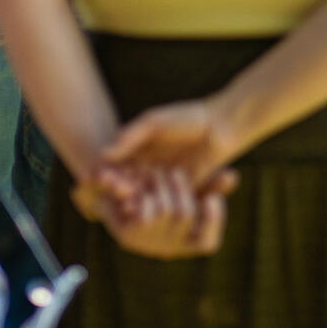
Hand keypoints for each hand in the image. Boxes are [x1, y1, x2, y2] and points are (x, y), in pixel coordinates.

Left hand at [83, 162, 227, 257]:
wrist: (110, 195)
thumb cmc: (155, 190)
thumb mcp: (182, 186)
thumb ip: (209, 183)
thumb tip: (233, 177)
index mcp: (185, 241)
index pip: (207, 243)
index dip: (213, 221)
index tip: (212, 197)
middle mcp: (168, 248)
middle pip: (185, 215)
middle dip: (181, 188)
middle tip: (176, 170)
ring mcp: (147, 244)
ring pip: (165, 212)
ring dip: (161, 187)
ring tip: (157, 170)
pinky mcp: (127, 238)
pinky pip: (146, 215)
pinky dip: (145, 195)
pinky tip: (141, 182)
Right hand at [99, 98, 245, 192]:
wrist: (223, 125)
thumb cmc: (186, 118)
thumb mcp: (154, 123)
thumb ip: (130, 137)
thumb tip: (103, 154)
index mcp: (138, 147)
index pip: (118, 165)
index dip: (110, 175)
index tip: (103, 182)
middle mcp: (150, 163)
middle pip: (131, 182)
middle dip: (123, 191)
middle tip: (118, 198)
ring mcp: (166, 176)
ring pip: (148, 193)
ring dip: (140, 199)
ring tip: (133, 206)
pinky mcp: (183, 188)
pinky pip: (168, 199)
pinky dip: (160, 203)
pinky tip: (154, 209)